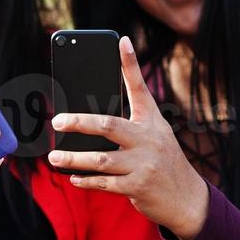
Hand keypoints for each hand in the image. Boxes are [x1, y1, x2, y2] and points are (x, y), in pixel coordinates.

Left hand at [48, 36, 209, 239]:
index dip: (130, 64)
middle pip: (108, 125)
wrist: (185, 198)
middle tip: (57, 121)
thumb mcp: (154, 133)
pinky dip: (86, 180)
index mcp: (151, 122)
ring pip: (100, 159)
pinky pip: (104, 183)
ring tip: (54, 156)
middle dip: (79, 122)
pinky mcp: (137, 187)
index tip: (121, 41)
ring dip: (74, 158)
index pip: (139, 88)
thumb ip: (129, 119)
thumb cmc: (161, 159)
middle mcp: (148, 139)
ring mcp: (143, 164)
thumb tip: (90, 114)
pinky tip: (73, 177)